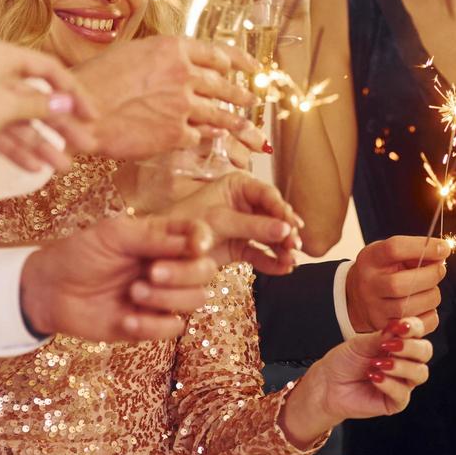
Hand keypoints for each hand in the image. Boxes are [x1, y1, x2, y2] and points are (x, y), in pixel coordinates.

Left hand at [0, 38, 98, 170]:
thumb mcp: (8, 106)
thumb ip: (41, 105)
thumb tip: (67, 103)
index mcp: (3, 55)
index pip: (49, 70)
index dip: (74, 93)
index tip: (92, 115)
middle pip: (36, 99)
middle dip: (61, 125)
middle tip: (87, 145)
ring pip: (19, 120)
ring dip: (41, 143)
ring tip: (62, 167)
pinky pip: (0, 132)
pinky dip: (15, 148)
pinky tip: (34, 169)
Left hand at [19, 215, 219, 341]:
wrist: (50, 291)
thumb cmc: (79, 254)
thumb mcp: (113, 235)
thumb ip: (153, 237)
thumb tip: (194, 241)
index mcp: (161, 238)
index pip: (198, 235)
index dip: (204, 239)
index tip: (195, 246)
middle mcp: (167, 265)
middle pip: (205, 271)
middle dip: (184, 273)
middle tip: (151, 272)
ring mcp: (160, 296)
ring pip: (195, 300)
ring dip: (169, 298)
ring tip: (134, 293)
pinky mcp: (149, 324)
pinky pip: (172, 328)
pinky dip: (154, 325)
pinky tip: (127, 318)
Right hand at [74, 36, 259, 159]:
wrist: (80, 112)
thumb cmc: (94, 80)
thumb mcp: (131, 53)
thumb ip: (159, 57)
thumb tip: (175, 62)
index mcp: (172, 49)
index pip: (216, 53)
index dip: (237, 61)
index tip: (250, 67)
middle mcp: (183, 74)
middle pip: (223, 84)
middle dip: (239, 93)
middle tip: (250, 98)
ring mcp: (182, 105)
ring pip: (218, 113)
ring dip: (233, 119)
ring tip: (242, 123)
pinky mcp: (175, 134)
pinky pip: (199, 136)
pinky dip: (205, 138)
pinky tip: (211, 139)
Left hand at [161, 172, 301, 274]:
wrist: (159, 248)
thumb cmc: (183, 223)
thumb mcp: (219, 221)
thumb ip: (253, 225)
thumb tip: (286, 229)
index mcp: (238, 185)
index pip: (267, 195)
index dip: (282, 210)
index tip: (293, 226)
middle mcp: (243, 204)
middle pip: (273, 216)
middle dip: (286, 232)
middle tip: (295, 246)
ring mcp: (242, 227)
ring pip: (269, 237)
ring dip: (281, 249)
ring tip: (290, 261)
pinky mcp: (238, 248)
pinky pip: (259, 254)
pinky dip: (271, 262)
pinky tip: (283, 269)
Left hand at [278, 318, 432, 445]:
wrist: (328, 383)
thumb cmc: (344, 361)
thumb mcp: (360, 343)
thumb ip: (380, 337)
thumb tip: (397, 327)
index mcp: (399, 344)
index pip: (417, 333)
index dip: (414, 328)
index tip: (401, 326)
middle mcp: (405, 362)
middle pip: (425, 352)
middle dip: (411, 347)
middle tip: (390, 345)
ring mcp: (402, 382)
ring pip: (420, 373)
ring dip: (401, 366)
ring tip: (378, 364)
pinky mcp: (395, 402)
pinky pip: (403, 393)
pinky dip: (389, 383)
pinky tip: (373, 377)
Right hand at [344, 236, 448, 334]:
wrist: (358, 298)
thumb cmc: (382, 271)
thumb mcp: (391, 255)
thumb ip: (415, 252)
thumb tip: (442, 252)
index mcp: (370, 259)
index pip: (394, 249)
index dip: (423, 247)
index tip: (443, 247)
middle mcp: (369, 285)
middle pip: (400, 284)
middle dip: (430, 276)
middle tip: (440, 270)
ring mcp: (375, 309)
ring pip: (411, 306)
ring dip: (432, 296)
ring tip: (430, 289)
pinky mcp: (386, 328)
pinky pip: (419, 326)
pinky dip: (430, 315)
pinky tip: (426, 306)